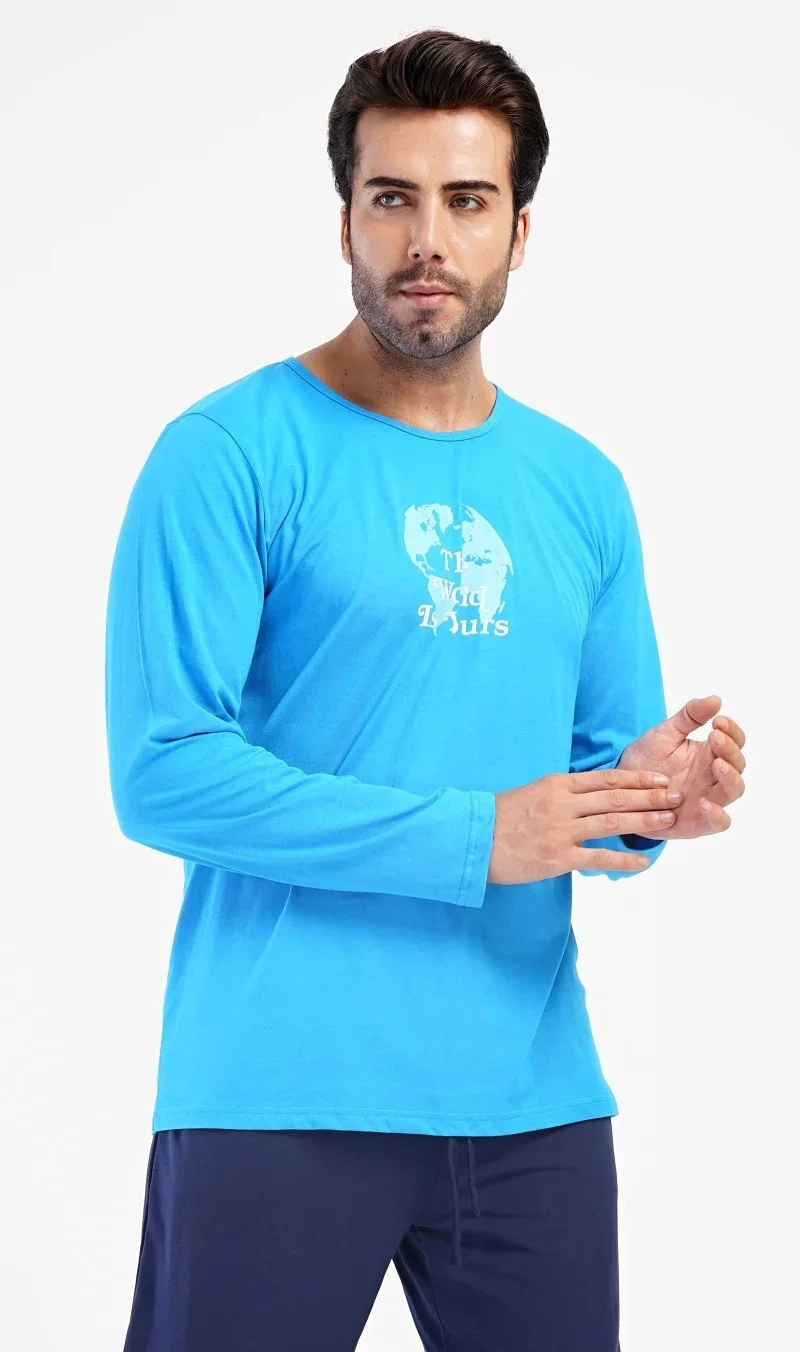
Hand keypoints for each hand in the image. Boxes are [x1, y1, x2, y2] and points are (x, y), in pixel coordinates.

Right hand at [488, 768, 683, 883]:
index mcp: (557, 785)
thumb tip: (594, 794)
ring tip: (668, 820)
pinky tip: (643, 862)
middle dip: (649, 796)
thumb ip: (564, 793)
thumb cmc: (501, 816)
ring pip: (611, 822)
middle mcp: (562, 804)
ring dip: (643, 821)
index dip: (637, 777)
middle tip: (676, 795)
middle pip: (615, 797)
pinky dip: (623, 860)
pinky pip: (597, 858)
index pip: (606, 778)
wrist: (472, 839)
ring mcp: (560, 831)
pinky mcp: (556, 857)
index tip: (660, 777)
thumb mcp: (533, 792)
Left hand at [617, 694, 745, 838]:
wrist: (619, 788)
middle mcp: (713, 777)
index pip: (734, 742)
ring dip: (730, 778)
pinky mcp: (697, 823)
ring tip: (717, 765)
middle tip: (714, 737)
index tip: (719, 720)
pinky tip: (704, 802)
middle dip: (730, 750)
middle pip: (737, 765)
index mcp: (709, 754)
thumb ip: (689, 717)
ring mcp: (708, 800)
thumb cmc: (646, 759)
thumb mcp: (665, 734)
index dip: (732, 732)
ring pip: (733, 791)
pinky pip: (718, 823)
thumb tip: (716, 699)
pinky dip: (717, 815)